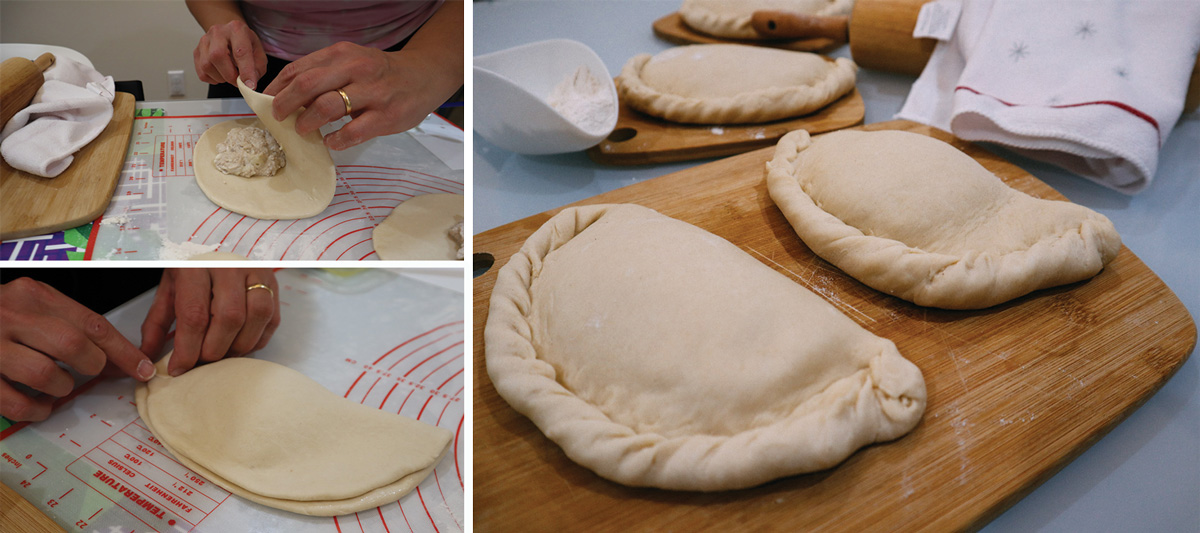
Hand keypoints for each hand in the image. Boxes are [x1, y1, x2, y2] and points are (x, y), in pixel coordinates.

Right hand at [0, 278, 154, 421]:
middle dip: (92, 366)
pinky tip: (40, 406)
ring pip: (45, 375)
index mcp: (34, 294)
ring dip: (62, 387)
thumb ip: (69, 323)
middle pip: (72, 345)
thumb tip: (116, 358)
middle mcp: (11, 315)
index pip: (93, 322)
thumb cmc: (0, 315)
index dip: (124, 350)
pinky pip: (15, 403)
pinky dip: (36, 410)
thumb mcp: (32, 304)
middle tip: (90, 372)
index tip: (144, 369)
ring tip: (58, 384)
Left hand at [140, 269, 280, 377]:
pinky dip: (256, 340)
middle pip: (229, 318)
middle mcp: (230, 267)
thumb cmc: (192, 267)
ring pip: (256, 317)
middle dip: (215, 350)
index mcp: (196, 267)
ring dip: (239, 346)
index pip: (195, 315)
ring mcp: (256, 273)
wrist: (218, 240)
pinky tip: (239, 343)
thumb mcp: (168, 289)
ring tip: (222, 353)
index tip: (179, 368)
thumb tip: (148, 356)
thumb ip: (157, 324)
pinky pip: (271, 319)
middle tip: (202, 361)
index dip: (188, 349)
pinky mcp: (273, 283)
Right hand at [194, 18, 267, 88]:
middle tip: (238, 81)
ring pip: (207, 66)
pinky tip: (221, 74)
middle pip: (217, 56)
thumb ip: (257, 68)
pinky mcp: (197, 51)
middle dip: (230, 75)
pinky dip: (213, 79)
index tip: (250, 85)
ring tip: (230, 75)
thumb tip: (248, 84)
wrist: (230, 35)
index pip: (240, 51)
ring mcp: (204, 41)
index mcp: (236, 29)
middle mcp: (218, 32)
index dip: (246, 71)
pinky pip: (202, 72)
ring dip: (221, 78)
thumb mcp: (258, 53)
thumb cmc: (244, 44)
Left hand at [263, 41, 458, 149]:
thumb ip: (324, 73)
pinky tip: (332, 142)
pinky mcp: (387, 116)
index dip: (277, 87)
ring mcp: (373, 93)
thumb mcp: (352, 61)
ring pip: (327, 107)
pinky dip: (336, 140)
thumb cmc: (381, 72)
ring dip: (307, 122)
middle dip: (285, 104)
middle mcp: (356, 69)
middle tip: (279, 118)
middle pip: (307, 85)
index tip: (267, 102)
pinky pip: (353, 132)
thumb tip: (287, 95)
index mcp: (342, 54)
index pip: (299, 69)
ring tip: (304, 130)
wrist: (424, 76)